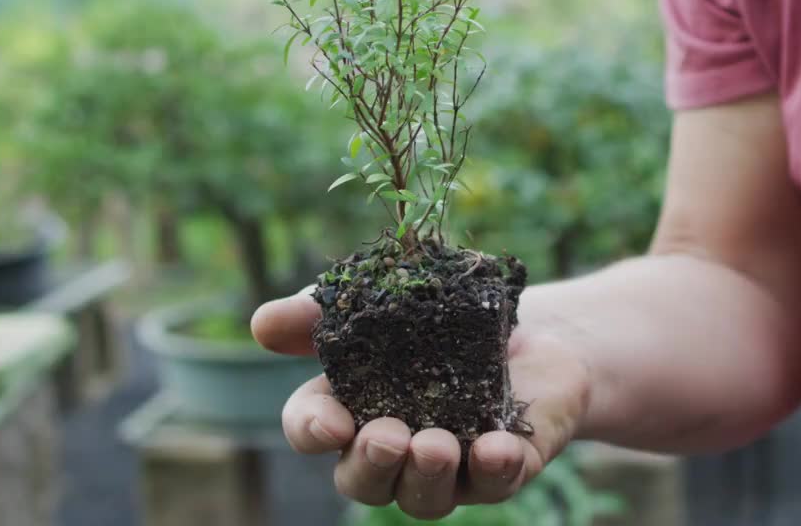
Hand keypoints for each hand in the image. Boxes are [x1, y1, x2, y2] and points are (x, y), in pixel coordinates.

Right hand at [251, 290, 591, 519]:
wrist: (537, 326)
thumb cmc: (446, 319)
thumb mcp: (382, 302)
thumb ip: (321, 312)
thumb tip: (263, 323)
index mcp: (354, 409)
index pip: (314, 430)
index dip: (313, 429)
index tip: (331, 421)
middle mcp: (397, 450)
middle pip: (363, 481)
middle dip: (370, 464)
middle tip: (387, 437)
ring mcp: (451, 466)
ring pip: (424, 498)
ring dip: (425, 475)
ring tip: (436, 445)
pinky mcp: (505, 466)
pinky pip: (496, 483)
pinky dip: (494, 470)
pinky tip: (496, 447)